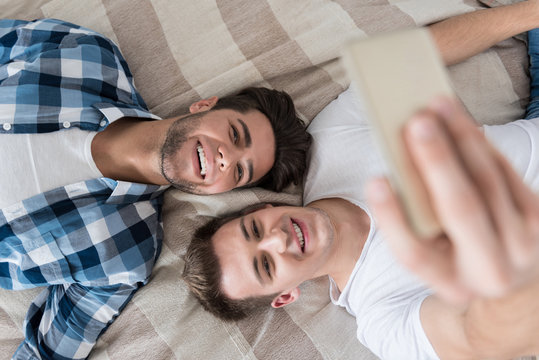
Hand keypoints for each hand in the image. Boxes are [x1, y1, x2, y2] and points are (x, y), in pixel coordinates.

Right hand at [366, 97, 538, 302]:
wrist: (510, 278)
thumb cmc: (454, 256)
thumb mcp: (431, 254)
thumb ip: (412, 221)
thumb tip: (404, 161)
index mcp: (449, 284)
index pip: (414, 255)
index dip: (392, 217)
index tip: (375, 180)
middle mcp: (488, 271)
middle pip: (461, 210)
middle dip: (437, 162)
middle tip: (416, 122)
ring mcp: (523, 245)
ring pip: (489, 182)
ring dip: (462, 138)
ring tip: (438, 105)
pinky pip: (507, 172)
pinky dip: (481, 144)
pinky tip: (460, 121)